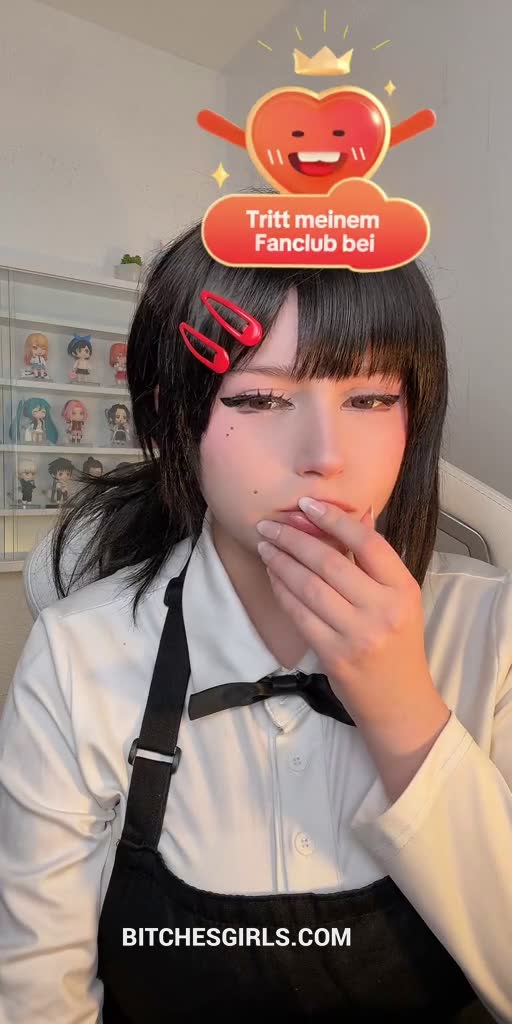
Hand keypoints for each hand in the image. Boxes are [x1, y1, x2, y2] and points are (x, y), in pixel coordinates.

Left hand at [255, 498, 446, 737]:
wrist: (400, 702)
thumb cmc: (398, 645)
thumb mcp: (400, 600)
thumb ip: (377, 559)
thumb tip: (361, 513)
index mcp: (403, 590)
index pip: (368, 544)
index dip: (335, 520)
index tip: (307, 505)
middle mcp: (383, 610)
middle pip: (330, 562)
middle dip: (294, 539)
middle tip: (271, 524)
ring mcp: (358, 634)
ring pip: (309, 587)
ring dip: (281, 562)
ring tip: (266, 546)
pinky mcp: (334, 655)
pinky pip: (299, 614)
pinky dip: (282, 591)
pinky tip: (273, 576)